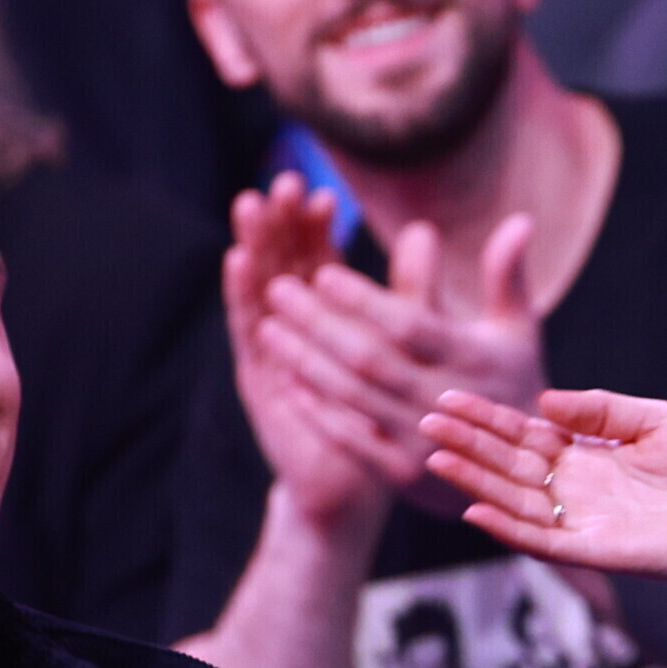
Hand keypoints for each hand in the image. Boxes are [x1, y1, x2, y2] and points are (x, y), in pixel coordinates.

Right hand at [224, 173, 386, 532]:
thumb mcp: (408, 345)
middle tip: (285, 181)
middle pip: (284, 261)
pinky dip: (241, 294)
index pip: (319, 258)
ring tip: (252, 203)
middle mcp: (296, 326)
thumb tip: (429, 229)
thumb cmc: (386, 415)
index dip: (319, 227)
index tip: (327, 195)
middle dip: (283, 222)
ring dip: (255, 244)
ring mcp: (273, 349)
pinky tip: (237, 261)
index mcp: (331, 316)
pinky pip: (248, 329)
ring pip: (261, 285)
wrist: (357, 486)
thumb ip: (416, 289)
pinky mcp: (260, 377)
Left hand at [259, 214, 546, 517]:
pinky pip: (351, 439)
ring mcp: (421, 440)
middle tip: (278, 290)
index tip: (323, 272)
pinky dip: (318, 410)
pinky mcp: (402, 473)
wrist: (515, 465)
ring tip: (268, 328)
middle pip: (370, 359)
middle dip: (318, 323)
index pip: (410, 325)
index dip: (365, 301)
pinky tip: (288, 381)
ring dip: (305, 361)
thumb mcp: (517, 330)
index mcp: (471, 359)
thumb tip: (519, 221)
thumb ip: (507, 276)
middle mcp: (445, 400)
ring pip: (352, 397)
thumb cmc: (510, 381)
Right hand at [421, 388, 666, 600]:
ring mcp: (581, 521)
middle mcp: (576, 489)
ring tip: (436, 457)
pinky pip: (541, 541)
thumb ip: (602, 409)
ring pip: (514, 500)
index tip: (449, 397)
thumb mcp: (657, 420)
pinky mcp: (594, 550)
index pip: (526, 434)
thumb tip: (543, 401)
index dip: (488, 418)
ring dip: (474, 481)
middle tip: (427, 420)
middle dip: (469, 443)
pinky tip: (476, 511)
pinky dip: (508, 527)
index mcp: (588, 456)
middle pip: (509, 464)